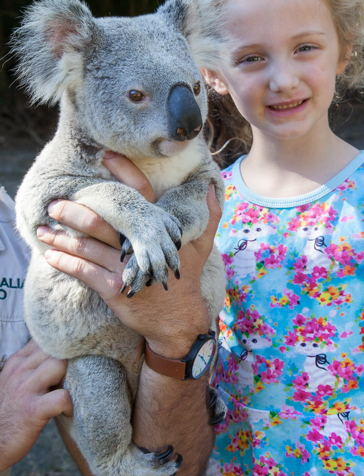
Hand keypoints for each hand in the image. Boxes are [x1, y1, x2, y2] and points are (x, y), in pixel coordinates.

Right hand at [0, 340, 71, 470]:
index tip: (75, 354)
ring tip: (71, 391)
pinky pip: (62, 398)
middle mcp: (20, 371)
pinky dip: (70, 405)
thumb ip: (32, 365)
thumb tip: (60, 353)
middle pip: (56, 348)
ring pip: (60, 365)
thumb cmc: (8, 411)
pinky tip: (67, 411)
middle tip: (77, 375)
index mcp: (17, 361)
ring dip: (71, 377)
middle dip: (72, 358)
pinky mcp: (33, 410)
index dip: (65, 344)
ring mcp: (26, 389)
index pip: (46, 338)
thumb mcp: (13, 381)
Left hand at [36, 152, 221, 355]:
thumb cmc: (186, 278)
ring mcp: (126, 267)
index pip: (141, 195)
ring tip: (43, 229)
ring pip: (87, 245)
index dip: (124, 173)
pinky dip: (65, 262)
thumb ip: (207, 215)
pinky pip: (83, 271)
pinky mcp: (114, 288)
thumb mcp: (202, 246)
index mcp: (159, 231)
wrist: (178, 320)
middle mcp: (140, 246)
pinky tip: (50, 256)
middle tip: (54, 204)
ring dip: (61, 237)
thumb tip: (209, 188)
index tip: (106, 156)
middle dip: (75, 210)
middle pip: (102, 220)